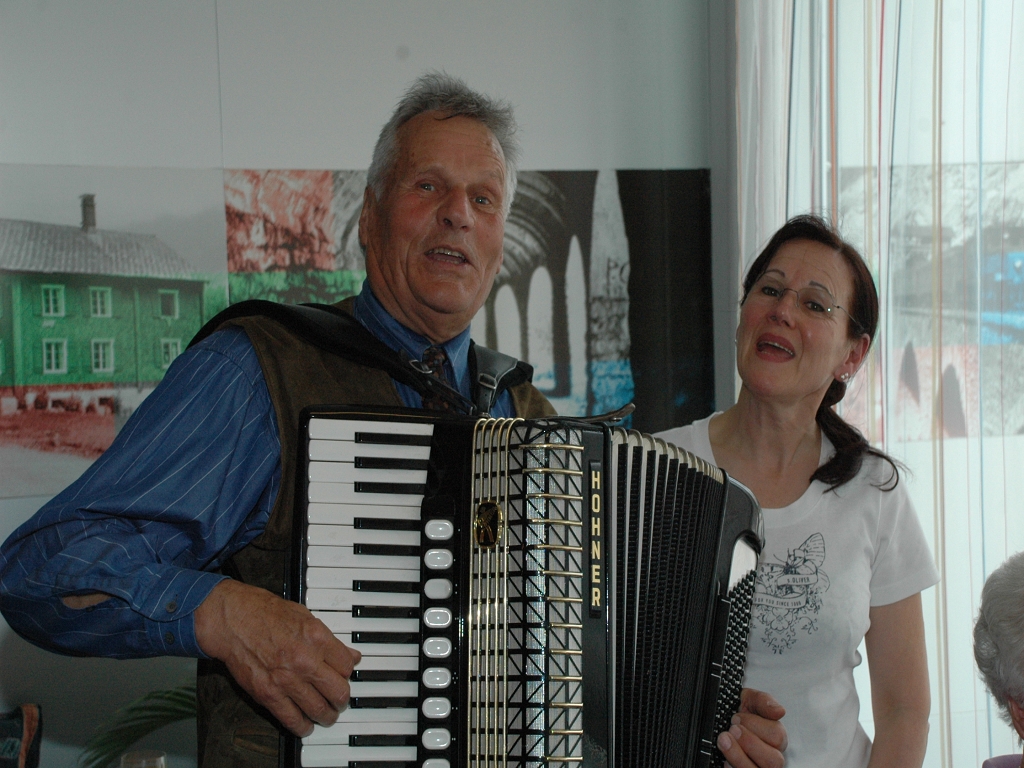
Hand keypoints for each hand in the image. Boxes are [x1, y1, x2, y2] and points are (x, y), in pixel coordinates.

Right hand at [194, 579, 360, 736]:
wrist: (234, 621)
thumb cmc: (266, 614)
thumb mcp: (306, 617)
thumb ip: (329, 640)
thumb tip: (350, 656)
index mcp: (317, 638)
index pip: (347, 666)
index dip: (347, 673)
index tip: (344, 675)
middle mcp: (305, 660)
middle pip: (339, 692)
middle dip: (342, 699)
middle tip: (339, 700)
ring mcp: (287, 680)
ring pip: (319, 709)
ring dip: (327, 715)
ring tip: (327, 715)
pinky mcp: (269, 695)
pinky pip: (292, 719)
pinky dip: (303, 726)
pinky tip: (306, 724)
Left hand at [717, 687, 786, 767]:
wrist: (722, 721)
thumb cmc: (739, 713)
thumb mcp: (749, 699)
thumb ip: (764, 702)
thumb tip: (779, 711)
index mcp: (776, 737)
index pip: (777, 737)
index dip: (755, 725)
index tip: (737, 717)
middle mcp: (771, 756)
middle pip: (773, 761)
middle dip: (749, 743)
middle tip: (732, 729)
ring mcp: (758, 766)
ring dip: (737, 756)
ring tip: (723, 741)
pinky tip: (725, 759)